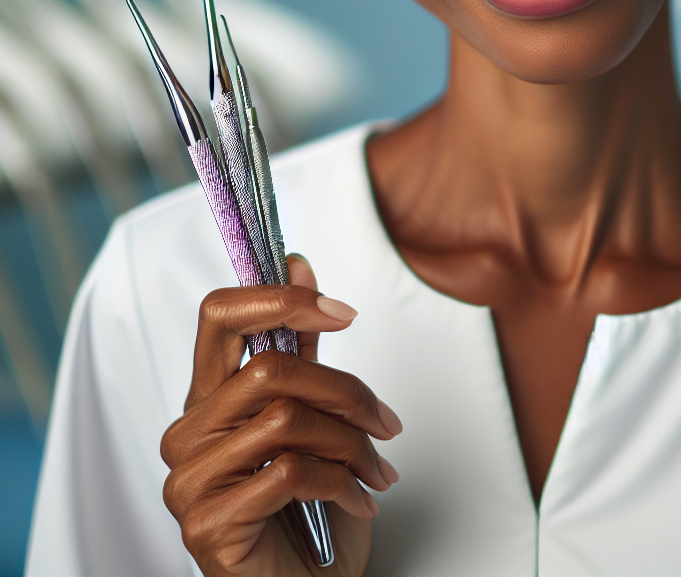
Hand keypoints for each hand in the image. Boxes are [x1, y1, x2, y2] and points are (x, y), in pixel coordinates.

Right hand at [161, 255, 401, 576]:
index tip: (340, 311)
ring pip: (286, 420)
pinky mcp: (206, 526)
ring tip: (377, 468)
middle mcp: (188, 432)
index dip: (280, 298)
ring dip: (352, 443)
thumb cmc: (305, 505)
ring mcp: (189, 480)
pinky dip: (340, 482)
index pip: (218, 315)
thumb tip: (298, 262)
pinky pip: (290, 473)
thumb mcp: (311, 415)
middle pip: (268, 370)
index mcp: (209, 396)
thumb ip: (299, 346)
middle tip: (385, 422)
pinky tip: (358, 501)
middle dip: (346, 391)